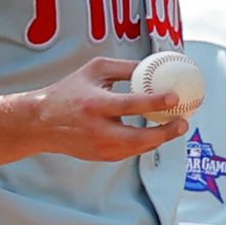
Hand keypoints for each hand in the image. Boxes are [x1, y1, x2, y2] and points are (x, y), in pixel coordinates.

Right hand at [17, 57, 190, 161]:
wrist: (42, 122)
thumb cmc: (69, 91)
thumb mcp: (95, 70)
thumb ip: (124, 68)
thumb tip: (152, 67)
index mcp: (95, 105)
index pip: (130, 105)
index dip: (155, 102)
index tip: (174, 98)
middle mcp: (98, 129)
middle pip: (138, 138)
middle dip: (165, 133)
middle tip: (183, 123)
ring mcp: (99, 147)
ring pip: (137, 149)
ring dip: (159, 139)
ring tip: (175, 127)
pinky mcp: (101, 157)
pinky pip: (129, 153)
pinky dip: (144, 144)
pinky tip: (156, 133)